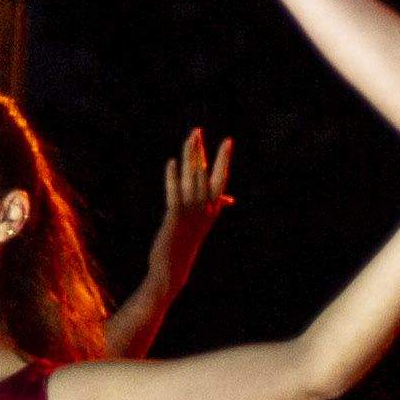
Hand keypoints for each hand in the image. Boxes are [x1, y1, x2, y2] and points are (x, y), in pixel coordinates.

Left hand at [154, 127, 236, 261]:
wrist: (173, 269)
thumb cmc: (185, 245)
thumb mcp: (202, 224)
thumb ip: (214, 208)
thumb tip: (228, 199)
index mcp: (212, 209)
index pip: (222, 178)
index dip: (224, 159)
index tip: (228, 141)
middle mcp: (205, 209)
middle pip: (206, 173)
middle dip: (203, 150)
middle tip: (197, 130)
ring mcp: (192, 212)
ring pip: (192, 177)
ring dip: (189, 156)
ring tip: (189, 138)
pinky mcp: (176, 216)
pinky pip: (175, 192)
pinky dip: (173, 177)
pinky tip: (172, 163)